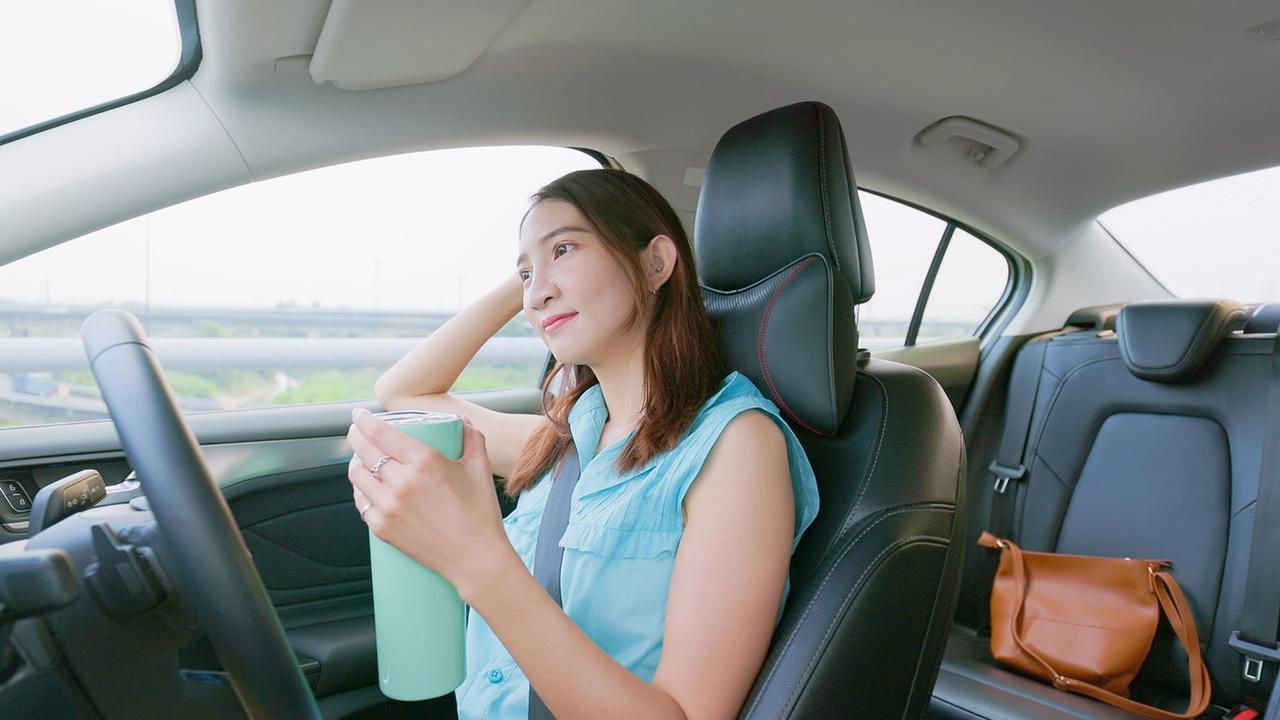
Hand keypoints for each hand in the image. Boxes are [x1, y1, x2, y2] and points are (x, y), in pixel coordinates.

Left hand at [347, 408, 512, 601]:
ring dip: (355, 461)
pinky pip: (361, 501)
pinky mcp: (382, 528)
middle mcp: (402, 482)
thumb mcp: (480, 468)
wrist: (475, 559)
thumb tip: (462, 422)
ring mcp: (389, 507)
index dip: (364, 420)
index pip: (381, 433)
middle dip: (355, 436)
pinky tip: (365, 484)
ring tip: (361, 457)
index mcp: (425, 462)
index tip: (359, 414)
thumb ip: (472, 438)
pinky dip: (360, 488)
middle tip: (357, 431)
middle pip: (364, 451)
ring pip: (357, 475)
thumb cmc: (480, 514)